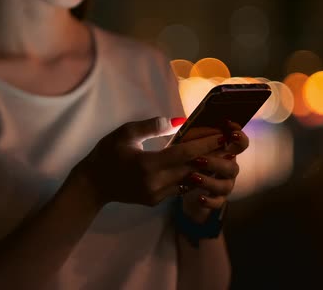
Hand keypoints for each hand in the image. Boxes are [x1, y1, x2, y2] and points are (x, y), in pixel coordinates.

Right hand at [74, 117, 229, 206]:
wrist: (93, 185)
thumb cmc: (106, 153)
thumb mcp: (125, 133)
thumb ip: (152, 126)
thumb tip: (179, 121)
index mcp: (147, 165)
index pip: (185, 153)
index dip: (206, 143)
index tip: (222, 134)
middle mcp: (155, 183)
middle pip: (192, 168)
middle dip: (212, 156)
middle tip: (229, 143)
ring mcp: (156, 195)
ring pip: (189, 180)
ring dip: (205, 167)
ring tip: (220, 153)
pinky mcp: (155, 200)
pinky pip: (179, 187)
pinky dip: (191, 176)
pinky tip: (200, 166)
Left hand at [179, 124, 248, 222]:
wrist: (175, 184)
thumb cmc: (182, 157)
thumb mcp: (183, 143)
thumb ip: (190, 134)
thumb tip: (184, 123)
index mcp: (224, 151)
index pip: (240, 143)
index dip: (239, 136)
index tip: (229, 128)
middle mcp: (228, 168)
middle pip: (233, 166)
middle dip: (216, 162)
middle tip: (198, 159)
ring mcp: (223, 184)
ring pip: (226, 186)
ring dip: (210, 181)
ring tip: (192, 177)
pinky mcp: (214, 200)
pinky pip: (217, 203)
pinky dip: (209, 201)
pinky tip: (198, 197)